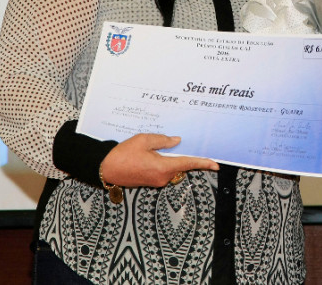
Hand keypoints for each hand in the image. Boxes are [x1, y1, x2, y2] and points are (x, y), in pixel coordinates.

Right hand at [99, 134, 218, 187]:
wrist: (106, 169)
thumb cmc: (122, 154)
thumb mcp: (143, 140)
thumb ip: (163, 140)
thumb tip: (177, 141)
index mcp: (162, 167)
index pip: (188, 164)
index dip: (203, 163)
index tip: (215, 164)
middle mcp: (162, 177)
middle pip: (181, 165)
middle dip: (184, 155)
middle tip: (186, 142)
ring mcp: (156, 181)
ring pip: (172, 167)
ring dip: (172, 157)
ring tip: (163, 145)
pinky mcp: (151, 181)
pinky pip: (164, 170)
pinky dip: (165, 162)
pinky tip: (157, 152)